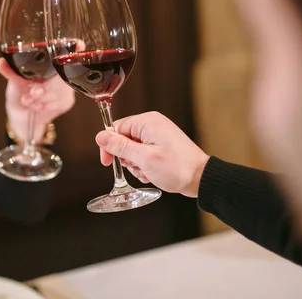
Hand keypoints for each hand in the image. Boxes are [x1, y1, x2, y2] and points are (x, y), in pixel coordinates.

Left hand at [0, 58, 74, 141]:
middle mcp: (61, 72)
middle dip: (45, 88)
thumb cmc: (19, 92)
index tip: (44, 80)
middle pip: (61, 78)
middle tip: (32, 93)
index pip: (62, 58)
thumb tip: (0, 62)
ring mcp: (66, 87)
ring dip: (42, 99)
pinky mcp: (67, 101)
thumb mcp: (15, 81)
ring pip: (60, 92)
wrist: (21, 114)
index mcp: (49, 64)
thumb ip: (11, 71)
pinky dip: (47, 106)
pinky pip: (60, 102)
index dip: (62, 62)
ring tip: (29, 101)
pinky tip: (38, 107)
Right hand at [95, 111, 209, 197]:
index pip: (116, 128)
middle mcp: (152, 125)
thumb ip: (120, 146)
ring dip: (136, 164)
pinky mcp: (161, 145)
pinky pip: (142, 154)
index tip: (108, 162)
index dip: (110, 146)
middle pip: (123, 139)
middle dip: (127, 158)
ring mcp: (157, 135)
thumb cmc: (178, 168)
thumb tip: (100, 136)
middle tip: (139, 167)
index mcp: (147, 122)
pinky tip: (153, 173)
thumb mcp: (144, 158)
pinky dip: (144, 166)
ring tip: (148, 172)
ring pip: (132, 149)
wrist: (201, 178)